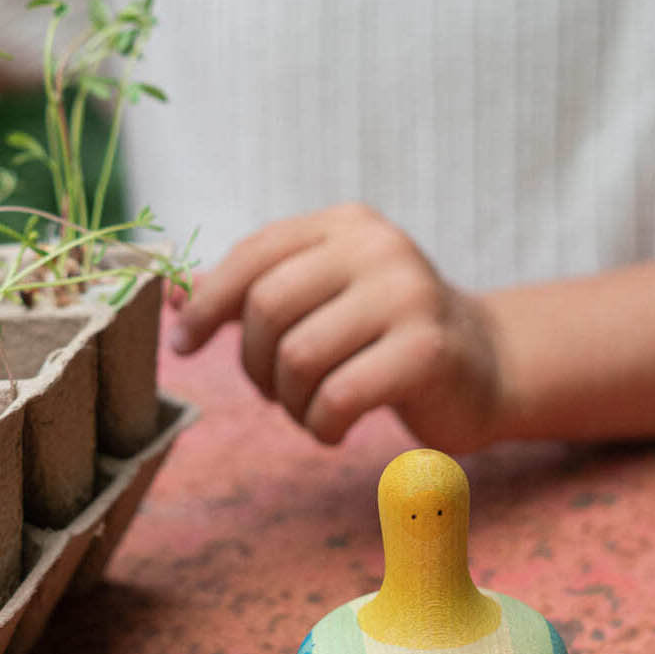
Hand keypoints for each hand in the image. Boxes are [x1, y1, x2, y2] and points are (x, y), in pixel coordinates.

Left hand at [170, 203, 504, 449]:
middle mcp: (377, 247)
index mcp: (344, 225)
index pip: (253, 254)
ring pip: (297, 356)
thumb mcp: (323, 298)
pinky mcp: (427, 350)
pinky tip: (333, 429)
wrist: (485, 367)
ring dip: (288, 402)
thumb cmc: (386, 336)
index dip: (205, 304)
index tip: (183, 344)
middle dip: (253, 364)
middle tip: (271, 391)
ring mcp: (408, 295)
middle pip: (267, 307)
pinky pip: (337, 396)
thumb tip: (169, 296)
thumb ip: (254, 291)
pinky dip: (321, 425)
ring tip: (310, 410)